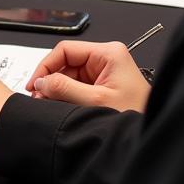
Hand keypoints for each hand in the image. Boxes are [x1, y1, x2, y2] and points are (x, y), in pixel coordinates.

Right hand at [28, 40, 150, 112]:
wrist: (149, 135)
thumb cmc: (137, 115)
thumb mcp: (96, 102)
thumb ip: (65, 89)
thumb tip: (41, 82)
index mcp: (108, 53)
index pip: (66, 49)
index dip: (46, 66)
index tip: (35, 83)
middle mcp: (106, 59)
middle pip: (66, 62)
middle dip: (51, 80)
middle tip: (39, 97)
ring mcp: (104, 72)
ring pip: (69, 75)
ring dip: (57, 89)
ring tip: (49, 104)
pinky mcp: (102, 85)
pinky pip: (76, 85)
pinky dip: (66, 96)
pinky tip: (61, 106)